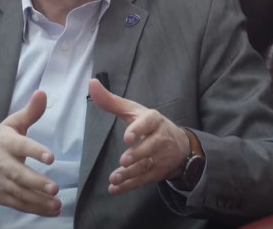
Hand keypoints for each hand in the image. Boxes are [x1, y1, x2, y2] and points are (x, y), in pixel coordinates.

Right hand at [0, 91, 60, 216]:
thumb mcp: (12, 124)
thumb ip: (30, 112)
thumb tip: (42, 93)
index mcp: (6, 143)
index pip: (21, 146)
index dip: (35, 151)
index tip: (51, 157)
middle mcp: (2, 164)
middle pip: (19, 175)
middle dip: (36, 182)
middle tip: (54, 187)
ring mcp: (0, 182)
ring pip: (19, 193)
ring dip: (38, 200)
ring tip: (56, 203)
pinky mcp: (1, 197)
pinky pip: (18, 204)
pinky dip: (34, 209)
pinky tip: (51, 210)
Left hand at [88, 79, 189, 194]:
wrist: (180, 146)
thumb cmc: (149, 124)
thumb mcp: (133, 111)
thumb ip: (112, 101)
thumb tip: (92, 83)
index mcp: (154, 120)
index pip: (149, 123)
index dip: (139, 129)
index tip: (127, 137)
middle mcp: (159, 138)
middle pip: (150, 147)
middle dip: (137, 154)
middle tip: (123, 160)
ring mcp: (159, 158)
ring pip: (146, 166)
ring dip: (130, 174)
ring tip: (114, 178)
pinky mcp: (156, 173)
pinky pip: (143, 181)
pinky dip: (128, 186)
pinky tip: (114, 189)